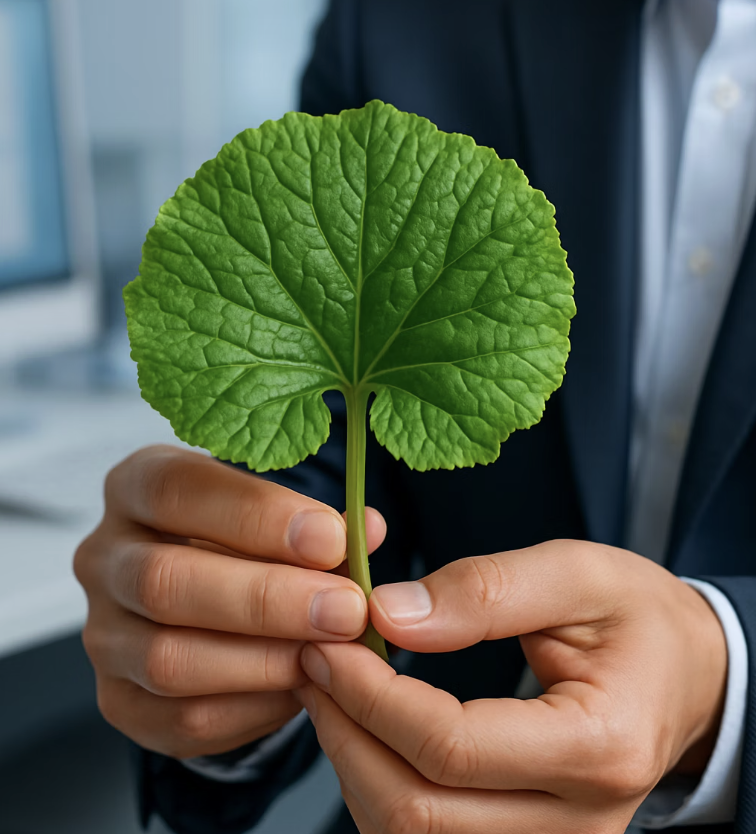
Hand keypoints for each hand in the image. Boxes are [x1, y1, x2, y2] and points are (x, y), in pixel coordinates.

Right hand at [74, 445, 385, 758]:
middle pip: (165, 581)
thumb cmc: (248, 539)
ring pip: (168, 659)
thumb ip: (319, 523)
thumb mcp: (275, 511)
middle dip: (267, 599)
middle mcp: (105, 557)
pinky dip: (255, 708)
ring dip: (264, 661)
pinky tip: (303, 686)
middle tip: (345, 610)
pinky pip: (182, 720)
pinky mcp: (120, 702)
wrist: (211, 596)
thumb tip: (366, 530)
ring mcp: (104, 635)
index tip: (331, 538)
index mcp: (137, 486)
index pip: (176, 489)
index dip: (256, 514)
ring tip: (332, 654)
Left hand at [296, 539, 726, 833]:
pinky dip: (379, 785)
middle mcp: (579, 824)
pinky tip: (364, 727)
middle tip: (311, 661)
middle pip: (420, 812)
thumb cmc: (636, 616)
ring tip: (329, 688)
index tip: (329, 641)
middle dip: (346, 733)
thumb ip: (485, 591)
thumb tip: (390, 616)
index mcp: (598, 746)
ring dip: (353, 764)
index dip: (373, 695)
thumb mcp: (576, 573)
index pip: (452, 747)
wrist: (682, 672)